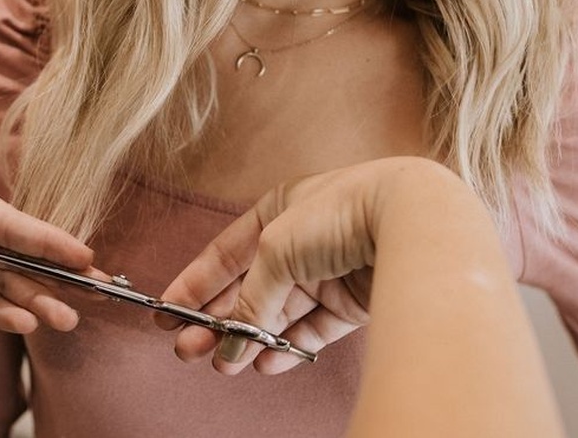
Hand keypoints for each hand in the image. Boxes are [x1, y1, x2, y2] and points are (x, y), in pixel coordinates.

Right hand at [157, 157, 456, 374]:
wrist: (410, 220)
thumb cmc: (339, 214)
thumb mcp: (275, 250)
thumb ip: (250, 295)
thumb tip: (231, 335)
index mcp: (277, 212)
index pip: (225, 253)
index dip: (194, 282)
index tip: (167, 311)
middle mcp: (301, 241)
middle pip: (248, 288)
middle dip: (216, 319)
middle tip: (188, 350)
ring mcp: (328, 272)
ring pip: (279, 314)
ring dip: (249, 339)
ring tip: (223, 365)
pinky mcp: (353, 300)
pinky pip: (314, 329)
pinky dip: (289, 347)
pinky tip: (265, 364)